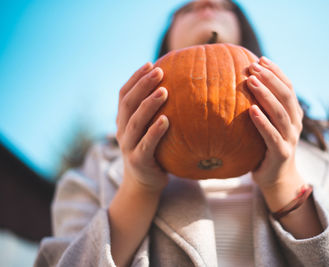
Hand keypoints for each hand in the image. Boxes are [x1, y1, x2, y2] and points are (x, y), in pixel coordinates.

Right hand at [116, 62, 168, 193]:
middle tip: (159, 71)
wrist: (143, 184)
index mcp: (122, 121)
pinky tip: (166, 120)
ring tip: (164, 90)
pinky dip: (154, 131)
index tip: (150, 63)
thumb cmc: (152, 152)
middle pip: (128, 104)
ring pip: (135, 122)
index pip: (124, 94)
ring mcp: (128, 146)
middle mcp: (121, 131)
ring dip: (148, 104)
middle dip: (142, 85)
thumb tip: (180, 89)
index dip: (135, 78)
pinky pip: (146, 144)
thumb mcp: (148, 131)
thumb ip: (154, 113)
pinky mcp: (138, 161)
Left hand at [246, 57, 303, 192]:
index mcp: (293, 114)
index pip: (288, 87)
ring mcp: (290, 138)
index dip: (276, 72)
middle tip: (254, 66)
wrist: (277, 178)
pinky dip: (262, 121)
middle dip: (271, 78)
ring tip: (252, 81)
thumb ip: (261, 107)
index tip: (260, 59)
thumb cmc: (266, 147)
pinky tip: (251, 109)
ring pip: (280, 112)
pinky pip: (271, 135)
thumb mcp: (267, 124)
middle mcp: (295, 123)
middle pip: (286, 95)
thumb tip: (240, 86)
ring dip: (266, 95)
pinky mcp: (281, 152)